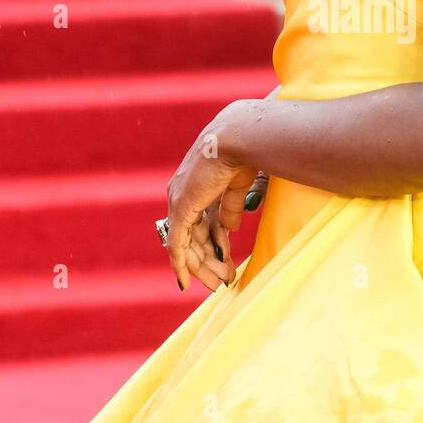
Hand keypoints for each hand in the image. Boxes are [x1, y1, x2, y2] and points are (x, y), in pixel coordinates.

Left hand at [165, 105, 257, 292]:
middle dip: (208, 261)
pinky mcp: (181, 209)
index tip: (226, 262)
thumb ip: (231, 207)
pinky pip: (177, 244)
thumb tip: (229, 228)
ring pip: (187, 245)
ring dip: (203, 266)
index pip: (201, 222)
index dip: (214, 244)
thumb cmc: (244, 153)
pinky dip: (181, 264)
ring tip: (218, 284)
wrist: (238, 139)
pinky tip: (185, 281)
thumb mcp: (238, 186)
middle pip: (193, 237)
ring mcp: (179, 202)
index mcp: (197, 187)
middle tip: (222, 281)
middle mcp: (182, 195)